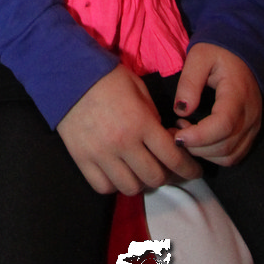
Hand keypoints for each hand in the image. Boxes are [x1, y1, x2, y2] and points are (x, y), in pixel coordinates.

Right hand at [57, 65, 200, 195]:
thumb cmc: (108, 78)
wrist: (68, 75)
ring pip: (131, 187)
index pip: (174, 157)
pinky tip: (116, 172)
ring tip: (138, 170)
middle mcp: (123, 143)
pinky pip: (104, 187)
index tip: (194, 171)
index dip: (189, 168)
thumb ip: (154, 116)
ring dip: (140, 182)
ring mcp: (101, 154)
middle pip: (154, 178)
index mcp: (141, 122)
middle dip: (165, 175)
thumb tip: (163, 138)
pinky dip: (114, 184)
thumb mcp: (139, 89)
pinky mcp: (82, 159)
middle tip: (164, 167)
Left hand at [173, 43, 261, 165]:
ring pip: (229, 156)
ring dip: (203, 153)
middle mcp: (250, 115)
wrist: (244, 52)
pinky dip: (214, 155)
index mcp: (238, 94)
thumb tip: (180, 111)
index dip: (199, 137)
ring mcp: (253, 126)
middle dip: (195, 147)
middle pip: (225, 146)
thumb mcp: (199, 57)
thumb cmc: (219, 52)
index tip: (176, 136)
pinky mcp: (250, 133)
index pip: (223, 125)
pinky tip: (198, 140)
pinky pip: (234, 155)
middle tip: (174, 132)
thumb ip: (189, 82)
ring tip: (185, 134)